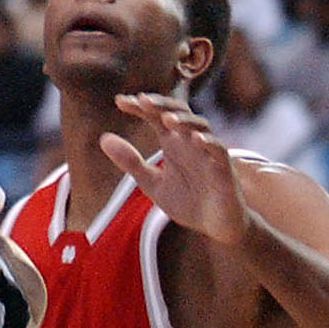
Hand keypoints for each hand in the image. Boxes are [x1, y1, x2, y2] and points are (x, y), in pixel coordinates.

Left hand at [101, 93, 249, 247]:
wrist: (216, 228)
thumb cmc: (188, 202)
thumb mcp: (153, 183)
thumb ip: (131, 162)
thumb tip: (103, 138)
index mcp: (172, 143)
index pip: (155, 116)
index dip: (140, 107)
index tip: (120, 101)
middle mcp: (190, 142)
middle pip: (179, 112)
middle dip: (162, 104)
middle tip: (142, 100)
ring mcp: (208, 154)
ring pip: (201, 126)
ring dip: (185, 120)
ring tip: (167, 119)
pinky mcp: (224, 170)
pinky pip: (220, 151)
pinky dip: (209, 143)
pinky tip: (196, 140)